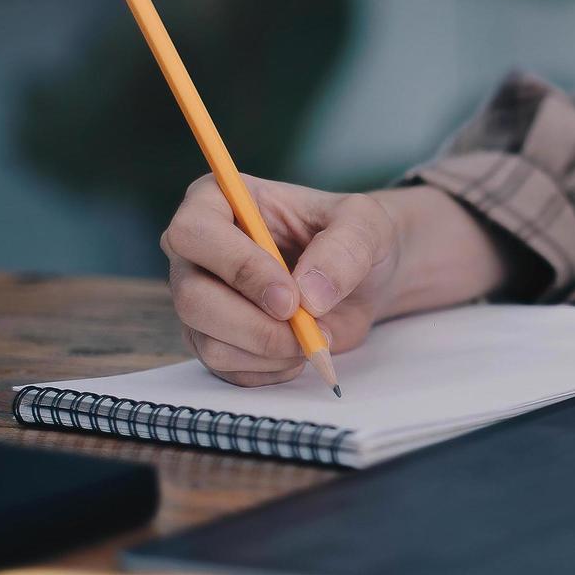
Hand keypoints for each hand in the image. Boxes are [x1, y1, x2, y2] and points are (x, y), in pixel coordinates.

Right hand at [162, 178, 534, 385]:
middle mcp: (201, 249)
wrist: (384, 270)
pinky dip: (267, 373)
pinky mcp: (222, 340)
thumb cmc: (373, 233)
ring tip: (320, 340)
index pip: (197, 231)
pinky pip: (228, 370)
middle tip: (308, 337)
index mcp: (221, 200)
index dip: (234, 268)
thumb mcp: (370, 228)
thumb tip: (310, 294)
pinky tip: (307, 355)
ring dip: (263, 353)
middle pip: (190, 294)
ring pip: (205, 339)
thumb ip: (343, 251)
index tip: (287, 298)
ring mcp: (206, 297)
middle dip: (250, 324)